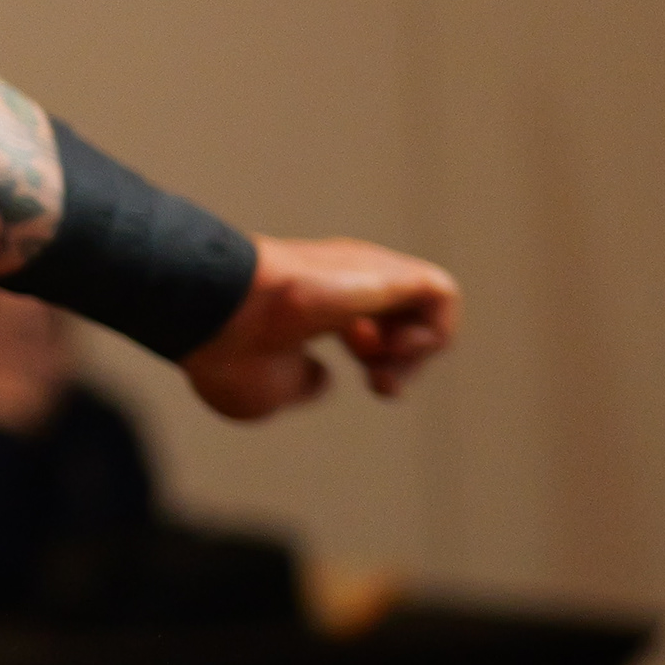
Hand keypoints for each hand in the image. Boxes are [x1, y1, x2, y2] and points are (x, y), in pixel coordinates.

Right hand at [178, 234, 459, 421]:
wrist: (222, 312)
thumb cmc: (232, 353)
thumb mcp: (268, 392)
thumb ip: (304, 385)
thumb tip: (327, 379)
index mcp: (312, 306)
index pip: (369, 328)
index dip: (383, 366)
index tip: (364, 385)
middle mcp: (342, 283)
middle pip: (402, 318)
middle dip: (403, 364)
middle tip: (380, 384)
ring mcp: (364, 273)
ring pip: (425, 305)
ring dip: (417, 352)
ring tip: (384, 367)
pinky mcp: (385, 273)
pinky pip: (442, 295)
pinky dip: (432, 335)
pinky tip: (393, 350)